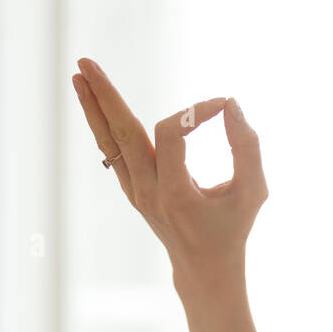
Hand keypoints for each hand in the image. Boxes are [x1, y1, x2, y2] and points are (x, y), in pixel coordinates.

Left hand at [72, 58, 268, 288]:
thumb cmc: (232, 228)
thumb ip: (247, 148)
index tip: (223, 105)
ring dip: (93, 106)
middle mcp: (147, 192)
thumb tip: (231, 104)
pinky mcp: (132, 189)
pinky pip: (112, 150)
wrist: (204, 269)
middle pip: (121, 134)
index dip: (194, 112)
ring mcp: (134, 192)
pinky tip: (94, 99)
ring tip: (79, 71)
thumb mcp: (253, 192)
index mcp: (175, 195)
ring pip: (108, 141)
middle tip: (85, 61)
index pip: (172, 135)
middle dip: (104, 96)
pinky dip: (103, 123)